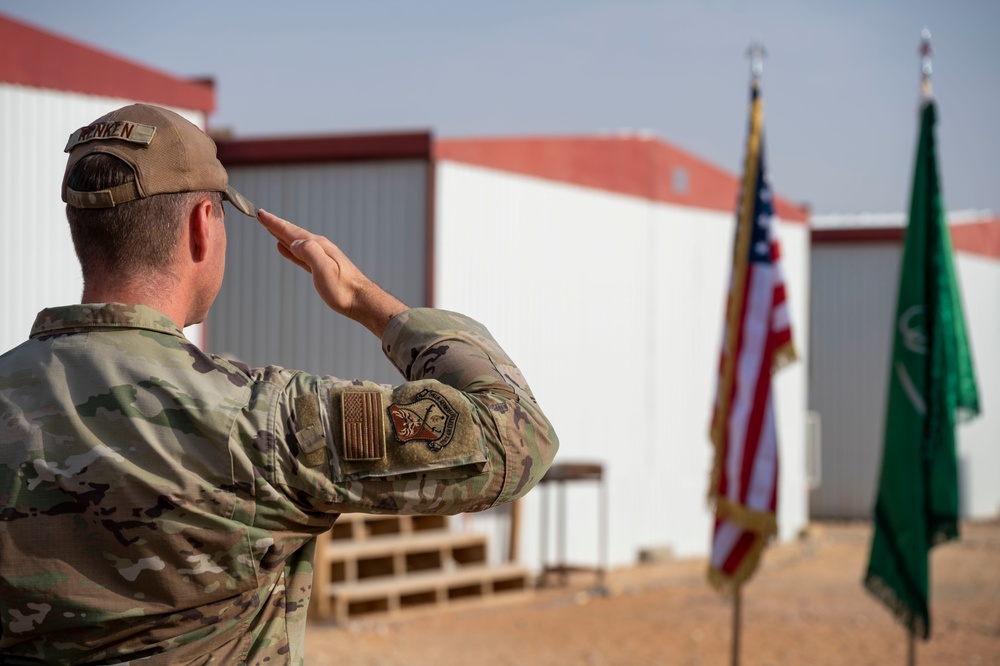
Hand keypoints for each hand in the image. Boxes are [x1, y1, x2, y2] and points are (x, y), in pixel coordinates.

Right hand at [257, 209, 407, 336]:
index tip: (261, 213)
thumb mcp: (324, 269)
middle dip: (277, 225)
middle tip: (261, 215)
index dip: (275, 223)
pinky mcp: (321, 268)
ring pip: (296, 243)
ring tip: (270, 228)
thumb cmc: (344, 288)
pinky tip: (285, 248)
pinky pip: (301, 254)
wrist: (361, 301)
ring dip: (282, 235)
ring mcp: (321, 257)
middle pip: (293, 233)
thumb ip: (310, 252)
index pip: (292, 231)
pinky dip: (290, 249)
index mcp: (318, 246)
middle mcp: (319, 248)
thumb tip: (294, 242)